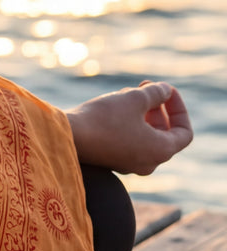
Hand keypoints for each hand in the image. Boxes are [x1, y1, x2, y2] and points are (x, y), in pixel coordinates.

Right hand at [65, 82, 192, 175]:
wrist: (67, 136)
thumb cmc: (104, 118)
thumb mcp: (134, 98)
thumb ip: (156, 93)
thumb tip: (164, 91)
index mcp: (160, 151)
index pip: (184, 132)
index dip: (179, 108)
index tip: (167, 91)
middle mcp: (148, 162)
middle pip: (164, 133)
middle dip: (158, 107)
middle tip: (146, 86)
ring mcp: (129, 163)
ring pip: (145, 135)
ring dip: (142, 112)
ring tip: (128, 92)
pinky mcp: (111, 159)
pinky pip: (130, 140)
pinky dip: (129, 122)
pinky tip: (115, 105)